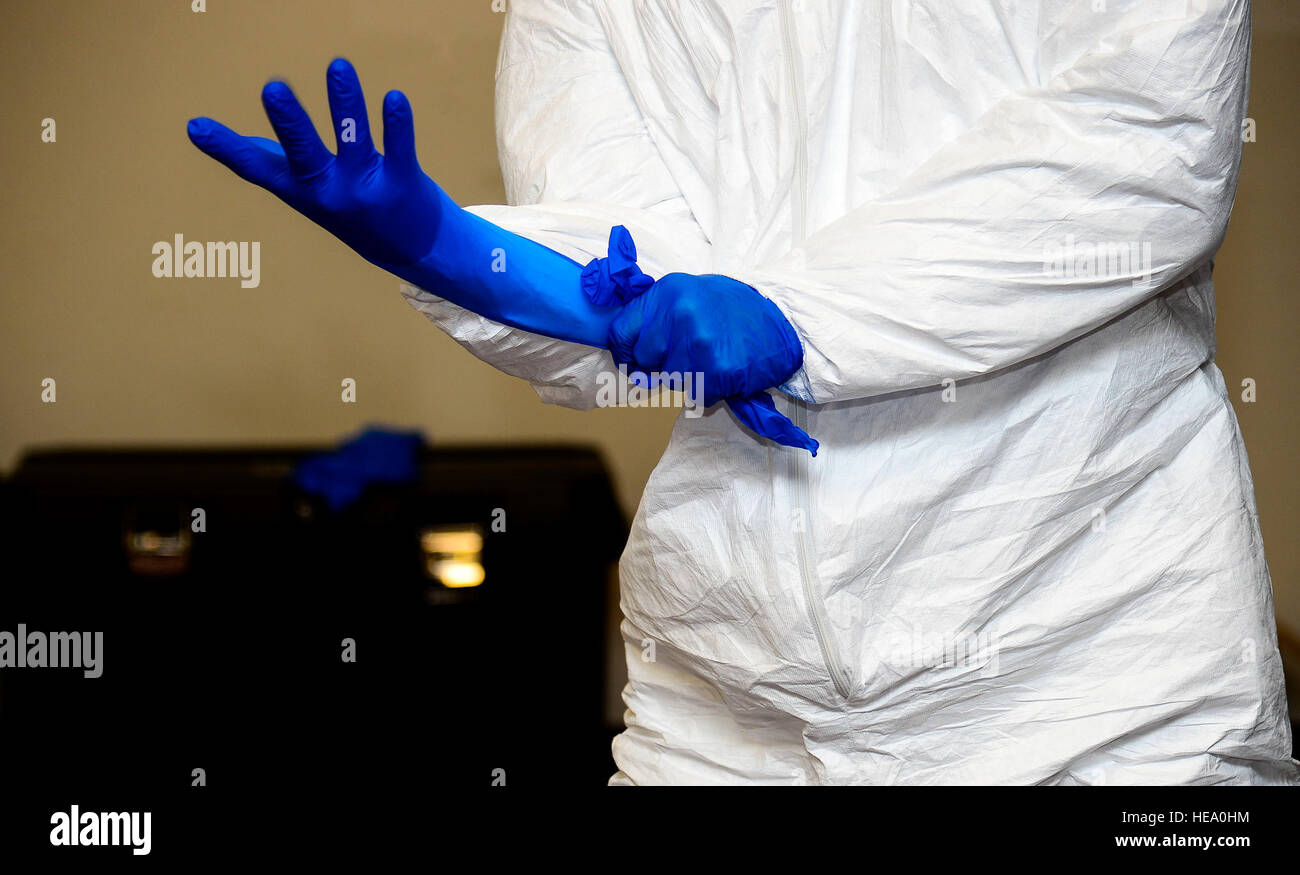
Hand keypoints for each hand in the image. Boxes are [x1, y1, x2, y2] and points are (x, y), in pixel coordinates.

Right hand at [187, 58, 454, 269]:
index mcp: (300, 188)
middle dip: (289, 121)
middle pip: (304, 152)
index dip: (226, 148)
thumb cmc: (350, 208)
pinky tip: (394, 97)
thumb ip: (264, 158)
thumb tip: (199, 130)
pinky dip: (397, 123)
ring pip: (353, 139)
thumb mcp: (305, 190)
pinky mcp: (403, 182)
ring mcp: (365, 188)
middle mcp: (329, 190)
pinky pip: (399, 148)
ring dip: (346, 102)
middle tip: (272, 88)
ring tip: (338, 66)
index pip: (256, 168)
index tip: (197, 127)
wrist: (412, 250)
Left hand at [608, 272, 803, 408]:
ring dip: (689, 380)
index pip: (621, 332)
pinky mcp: (715, 369)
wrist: (784, 318)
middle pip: (645, 361)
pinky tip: (726, 373)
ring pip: (670, 381)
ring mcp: (697, 342)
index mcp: (667, 292)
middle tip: (691, 358)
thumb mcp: (690, 295)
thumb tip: (627, 348)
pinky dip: (710, 392)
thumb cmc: (734, 309)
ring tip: (713, 363)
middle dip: (664, 367)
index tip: (634, 362)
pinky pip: (696, 396)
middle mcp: (678, 313)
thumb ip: (658, 316)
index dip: (625, 353)